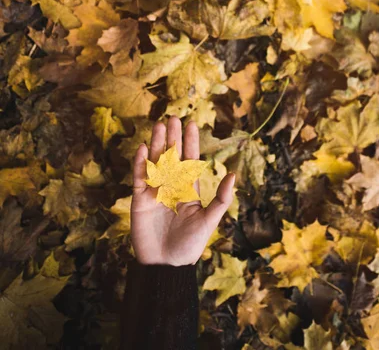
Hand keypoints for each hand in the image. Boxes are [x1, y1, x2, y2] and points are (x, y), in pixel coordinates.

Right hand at [130, 116, 235, 265]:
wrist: (166, 266)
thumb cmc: (189, 245)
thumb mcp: (209, 221)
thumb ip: (221, 198)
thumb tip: (233, 175)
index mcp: (188, 188)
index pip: (189, 160)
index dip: (189, 142)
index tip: (190, 124)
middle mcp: (171, 185)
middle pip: (170, 156)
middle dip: (172, 137)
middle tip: (172, 118)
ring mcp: (154, 191)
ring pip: (154, 161)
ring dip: (155, 144)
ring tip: (158, 126)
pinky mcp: (139, 199)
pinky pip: (139, 177)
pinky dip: (140, 163)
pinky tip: (142, 148)